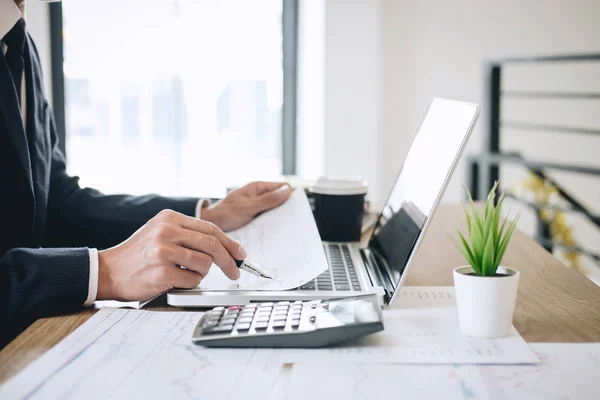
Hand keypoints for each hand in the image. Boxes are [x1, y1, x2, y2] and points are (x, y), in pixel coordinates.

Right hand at [97, 209, 245, 300]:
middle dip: (229, 261)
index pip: (210, 229)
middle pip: (212, 245)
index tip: (240, 254)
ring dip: (202, 274)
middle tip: (235, 272)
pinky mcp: (161, 271)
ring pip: (205, 263)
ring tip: (185, 274)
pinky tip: (174, 281)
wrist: (108, 271)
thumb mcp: (160, 232)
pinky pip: (193, 280)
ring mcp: (163, 251)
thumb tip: (223, 246)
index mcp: (170, 218)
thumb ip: (187, 235)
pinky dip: (190, 284)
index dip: (230, 243)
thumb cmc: (137, 255)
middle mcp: (167, 230)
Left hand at [202, 181, 292, 231]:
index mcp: (258, 188)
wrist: (211, 225)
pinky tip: (275, 233)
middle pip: (280, 200)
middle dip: (286, 209)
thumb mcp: (248, 207)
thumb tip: (287, 190)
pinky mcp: (255, 218)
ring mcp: (257, 207)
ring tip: (286, 228)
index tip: (299, 206)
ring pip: (275, 211)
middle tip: (294, 220)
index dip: (291, 195)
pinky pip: (267, 220)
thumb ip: (268, 200)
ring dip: (279, 219)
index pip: (282, 187)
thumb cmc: (225, 213)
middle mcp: (259, 196)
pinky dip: (271, 225)